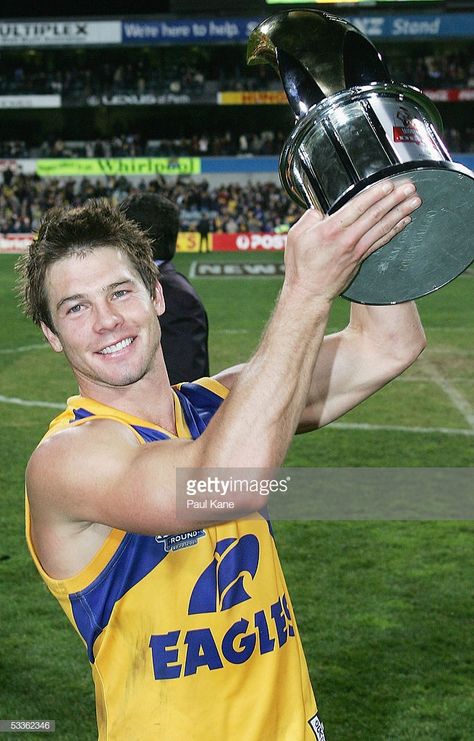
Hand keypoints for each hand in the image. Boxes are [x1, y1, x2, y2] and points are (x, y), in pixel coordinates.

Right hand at [284, 179, 421, 302]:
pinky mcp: (360, 258)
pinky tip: (405, 221)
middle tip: (410, 187)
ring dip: (400, 212)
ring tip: (415, 201)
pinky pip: (381, 241)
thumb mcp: (297, 236)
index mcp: (331, 230)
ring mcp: (356, 250)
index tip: (388, 184)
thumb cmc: (301, 265)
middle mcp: (347, 239)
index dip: (375, 194)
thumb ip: (310, 218)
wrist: (309, 292)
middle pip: (375, 215)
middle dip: (394, 199)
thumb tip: (321, 210)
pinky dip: (394, 230)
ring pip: (382, 227)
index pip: (358, 207)